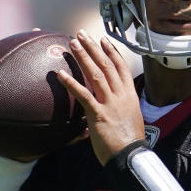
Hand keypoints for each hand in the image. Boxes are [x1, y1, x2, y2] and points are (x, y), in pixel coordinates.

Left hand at [56, 30, 144, 165]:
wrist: (130, 156)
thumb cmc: (129, 141)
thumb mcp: (130, 119)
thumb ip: (120, 108)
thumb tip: (110, 106)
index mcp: (130, 95)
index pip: (121, 68)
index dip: (112, 52)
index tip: (103, 40)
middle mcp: (121, 95)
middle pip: (107, 66)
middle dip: (94, 48)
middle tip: (82, 34)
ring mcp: (110, 104)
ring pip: (96, 74)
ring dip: (84, 57)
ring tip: (73, 44)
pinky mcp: (98, 114)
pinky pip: (83, 95)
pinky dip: (71, 83)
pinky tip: (60, 74)